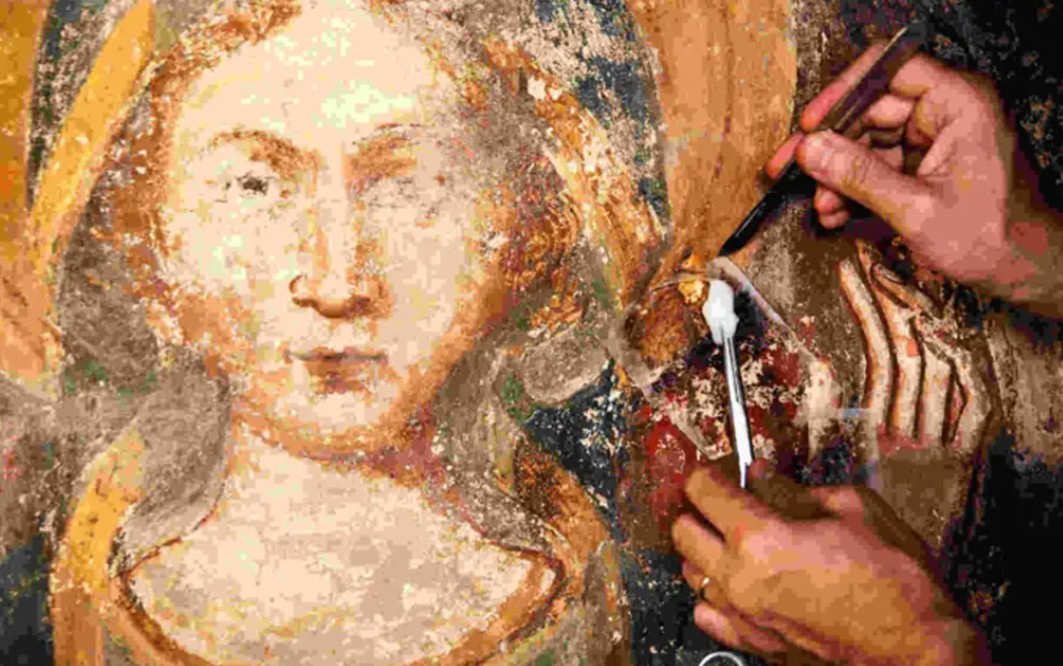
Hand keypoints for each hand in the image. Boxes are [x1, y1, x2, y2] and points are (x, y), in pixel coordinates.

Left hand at [671, 459, 989, 664]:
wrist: (917, 646)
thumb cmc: (896, 578)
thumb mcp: (852, 509)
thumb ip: (794, 489)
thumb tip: (762, 474)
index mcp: (761, 538)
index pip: (702, 489)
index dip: (712, 471)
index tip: (726, 469)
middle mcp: (740, 578)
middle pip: (682, 530)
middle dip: (701, 508)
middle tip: (730, 500)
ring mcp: (744, 615)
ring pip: (689, 571)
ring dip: (706, 550)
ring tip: (738, 541)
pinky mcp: (753, 643)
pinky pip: (707, 612)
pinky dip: (715, 592)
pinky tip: (741, 580)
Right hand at [766, 44, 1062, 316]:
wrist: (1022, 270)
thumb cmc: (991, 237)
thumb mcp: (916, 209)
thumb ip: (860, 176)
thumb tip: (810, 150)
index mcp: (958, 104)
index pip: (889, 72)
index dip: (843, 93)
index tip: (810, 125)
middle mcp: (945, 113)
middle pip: (869, 112)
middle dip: (830, 147)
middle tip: (791, 168)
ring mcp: (933, 140)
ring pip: (867, 143)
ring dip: (837, 175)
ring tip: (820, 207)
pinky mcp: (924, 166)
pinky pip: (877, 167)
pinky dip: (853, 189)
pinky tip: (834, 214)